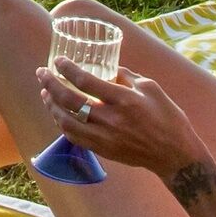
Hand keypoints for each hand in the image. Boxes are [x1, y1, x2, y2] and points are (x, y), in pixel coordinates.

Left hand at [37, 61, 202, 177]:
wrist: (174, 155)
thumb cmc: (168, 118)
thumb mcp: (151, 88)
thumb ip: (127, 76)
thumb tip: (108, 68)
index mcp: (124, 100)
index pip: (86, 81)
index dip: (68, 69)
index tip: (58, 61)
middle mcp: (110, 119)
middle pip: (69, 100)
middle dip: (50, 84)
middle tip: (41, 73)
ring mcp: (104, 137)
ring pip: (65, 121)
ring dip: (51, 106)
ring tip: (45, 93)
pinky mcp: (102, 150)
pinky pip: (74, 137)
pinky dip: (62, 124)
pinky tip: (59, 114)